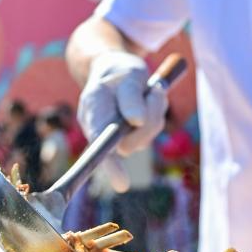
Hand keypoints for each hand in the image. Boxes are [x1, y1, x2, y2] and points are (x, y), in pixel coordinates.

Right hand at [77, 51, 166, 191]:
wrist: (116, 67)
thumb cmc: (120, 70)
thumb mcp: (127, 74)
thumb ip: (130, 96)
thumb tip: (137, 121)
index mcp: (93, 111)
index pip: (100, 143)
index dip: (110, 166)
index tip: (122, 184)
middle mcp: (101, 127)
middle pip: (130, 142)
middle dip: (150, 121)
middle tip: (156, 92)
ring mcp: (117, 133)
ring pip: (146, 135)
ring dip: (156, 111)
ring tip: (151, 88)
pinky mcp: (132, 133)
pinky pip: (153, 128)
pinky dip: (157, 111)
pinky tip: (151, 95)